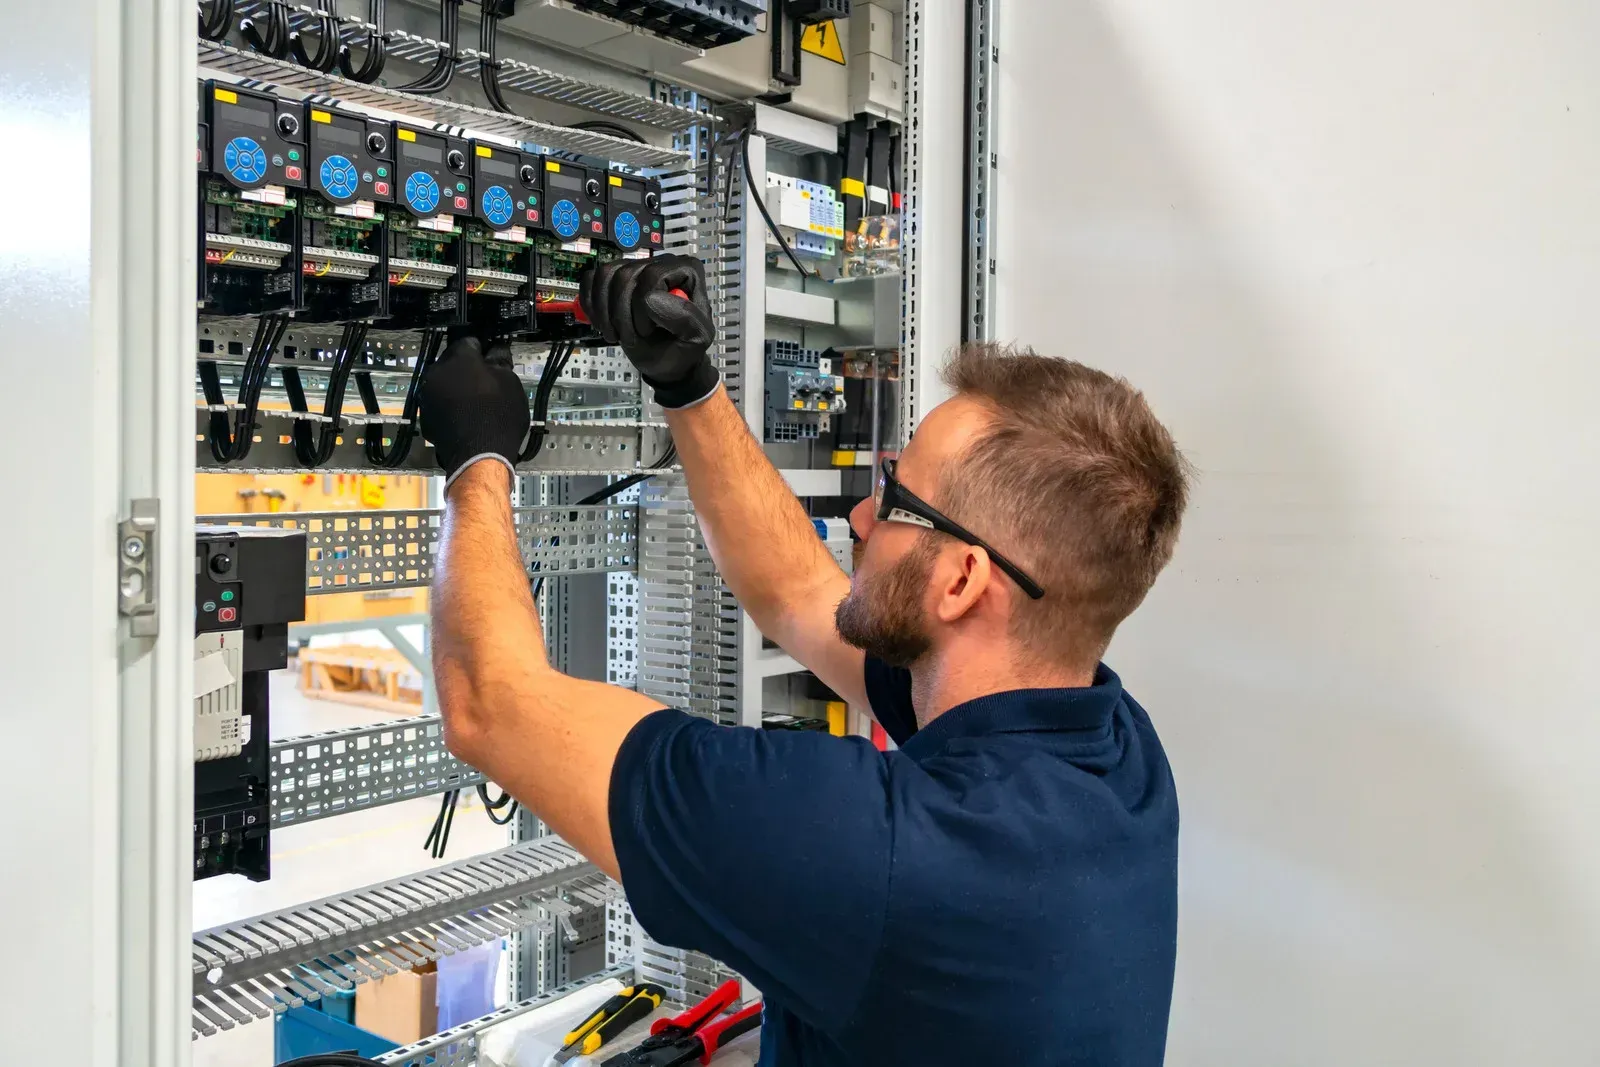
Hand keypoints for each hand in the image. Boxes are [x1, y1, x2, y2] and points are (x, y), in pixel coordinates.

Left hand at [418, 334, 529, 486]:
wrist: (479, 457)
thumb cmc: (497, 418)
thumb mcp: (510, 383)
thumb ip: (500, 361)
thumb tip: (496, 351)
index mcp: (458, 358)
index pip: (469, 341)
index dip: (484, 348)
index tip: (493, 357)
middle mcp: (436, 373)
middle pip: (452, 362)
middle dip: (468, 368)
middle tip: (487, 381)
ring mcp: (427, 396)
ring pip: (444, 383)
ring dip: (457, 387)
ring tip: (478, 401)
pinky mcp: (425, 417)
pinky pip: (439, 404)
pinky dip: (450, 406)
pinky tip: (467, 416)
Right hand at [579, 254, 719, 408]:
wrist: (666, 359)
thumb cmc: (684, 347)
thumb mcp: (698, 338)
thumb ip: (685, 317)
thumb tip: (651, 298)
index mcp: (687, 270)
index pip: (652, 275)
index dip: (643, 307)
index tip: (649, 331)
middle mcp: (660, 263)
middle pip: (624, 275)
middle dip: (622, 314)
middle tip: (631, 337)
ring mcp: (635, 268)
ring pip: (604, 275)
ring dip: (605, 312)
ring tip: (617, 332)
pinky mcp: (614, 279)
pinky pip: (591, 279)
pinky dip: (591, 304)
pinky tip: (603, 323)